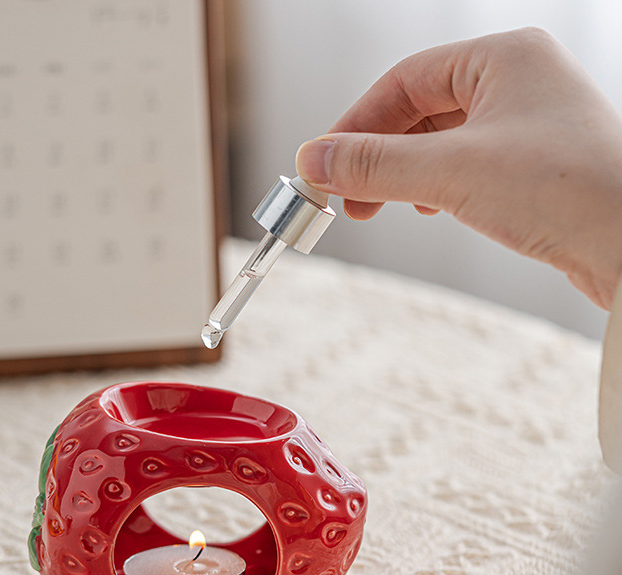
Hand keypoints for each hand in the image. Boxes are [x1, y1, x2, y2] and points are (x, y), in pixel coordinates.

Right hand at [296, 28, 621, 309]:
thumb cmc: (567, 190)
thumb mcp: (451, 172)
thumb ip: (375, 165)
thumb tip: (314, 160)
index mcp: (503, 59)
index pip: (403, 81)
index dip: (355, 124)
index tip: (322, 165)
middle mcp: (517, 83)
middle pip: (418, 111)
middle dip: (375, 156)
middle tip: (345, 197)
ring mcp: (527, 126)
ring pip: (438, 142)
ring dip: (401, 175)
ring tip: (379, 207)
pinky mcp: (533, 168)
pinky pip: (464, 167)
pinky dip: (434, 188)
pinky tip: (429, 209)